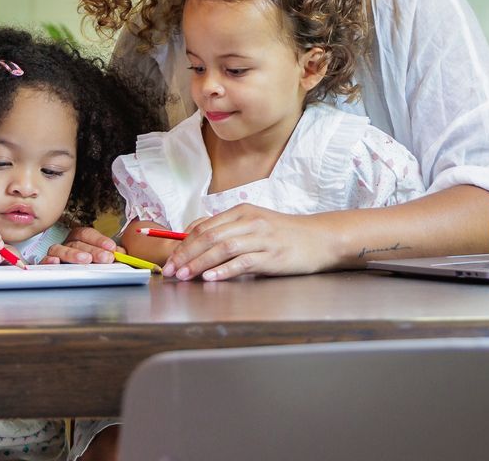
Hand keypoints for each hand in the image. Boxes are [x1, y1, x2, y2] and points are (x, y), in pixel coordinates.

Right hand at [41, 224, 117, 264]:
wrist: (71, 277)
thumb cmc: (89, 264)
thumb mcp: (102, 257)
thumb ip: (111, 254)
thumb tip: (121, 253)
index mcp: (79, 238)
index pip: (88, 234)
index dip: (100, 240)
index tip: (112, 248)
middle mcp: (66, 243)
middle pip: (77, 242)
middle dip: (93, 250)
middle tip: (106, 258)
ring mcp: (55, 254)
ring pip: (60, 249)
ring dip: (73, 254)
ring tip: (85, 260)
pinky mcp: (46, 265)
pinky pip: (44, 261)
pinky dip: (48, 260)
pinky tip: (56, 262)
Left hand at [163, 205, 337, 281]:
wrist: (319, 238)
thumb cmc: (283, 234)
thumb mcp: (253, 224)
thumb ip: (227, 229)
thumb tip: (193, 238)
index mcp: (241, 212)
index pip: (204, 227)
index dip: (183, 244)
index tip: (169, 259)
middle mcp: (250, 222)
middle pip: (209, 237)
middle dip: (186, 255)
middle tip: (170, 271)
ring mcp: (262, 238)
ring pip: (223, 248)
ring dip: (199, 263)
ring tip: (184, 276)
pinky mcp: (272, 256)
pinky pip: (244, 262)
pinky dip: (225, 270)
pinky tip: (211, 277)